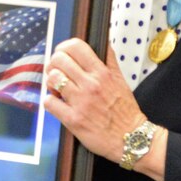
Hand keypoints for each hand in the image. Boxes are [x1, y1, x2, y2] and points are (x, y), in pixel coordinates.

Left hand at [44, 40, 160, 180]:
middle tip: (57, 71)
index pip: (76, 47)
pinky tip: (58, 103)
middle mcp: (91, 85)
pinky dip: (50, 101)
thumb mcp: (120, 80)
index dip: (64, 47)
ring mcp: (81, 102)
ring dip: (51, 82)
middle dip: (54, 64)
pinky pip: (49, 102)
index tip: (63, 54)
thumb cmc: (124, 111)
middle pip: (59, 60)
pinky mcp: (73, 120)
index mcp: (102, 73)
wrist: (130, 139)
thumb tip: (104, 42)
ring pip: (52, 78)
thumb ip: (109, 60)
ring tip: (58, 88)